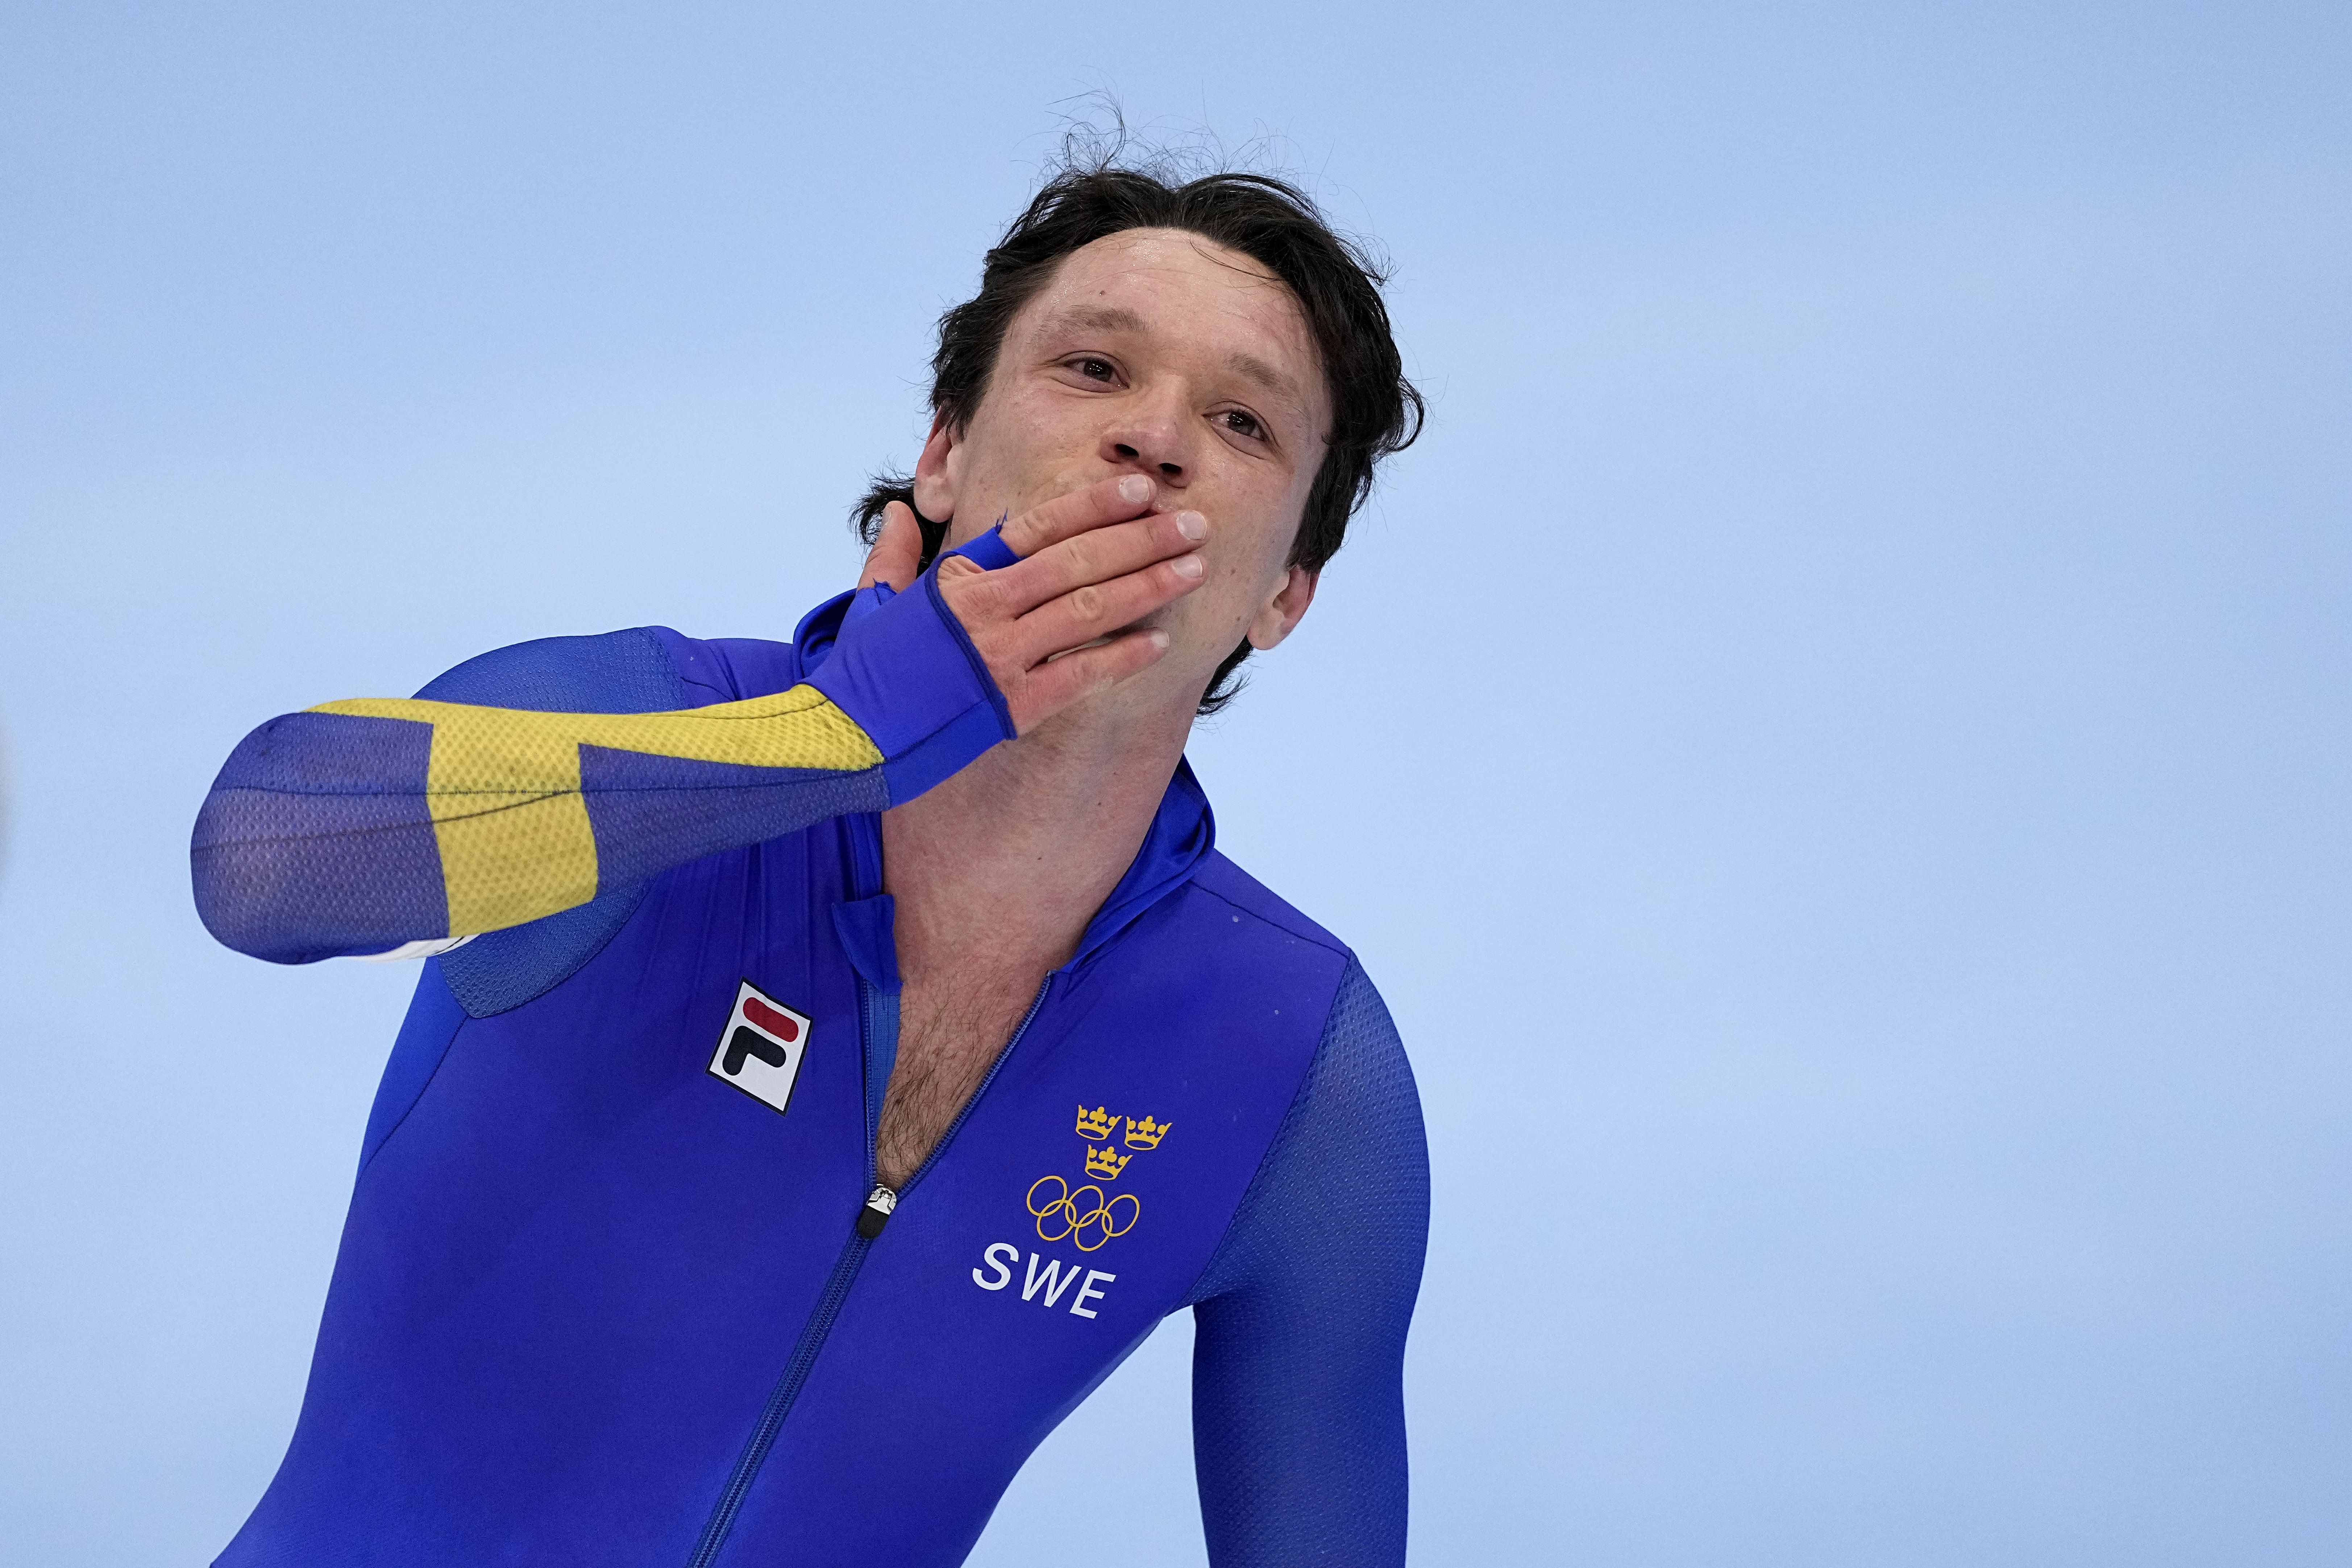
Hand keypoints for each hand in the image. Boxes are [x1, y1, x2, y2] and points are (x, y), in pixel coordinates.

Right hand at [856, 475, 1208, 732]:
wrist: (836, 741)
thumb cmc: (855, 675)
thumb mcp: (870, 604)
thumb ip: (893, 556)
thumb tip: (901, 513)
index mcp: (955, 578)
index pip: (1037, 528)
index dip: (1093, 506)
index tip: (1138, 490)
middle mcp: (984, 611)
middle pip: (1078, 562)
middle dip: (1142, 539)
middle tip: (1193, 523)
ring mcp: (999, 659)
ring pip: (1090, 610)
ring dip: (1149, 586)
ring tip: (1193, 567)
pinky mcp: (1010, 708)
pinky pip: (1081, 676)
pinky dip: (1123, 657)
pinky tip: (1162, 643)